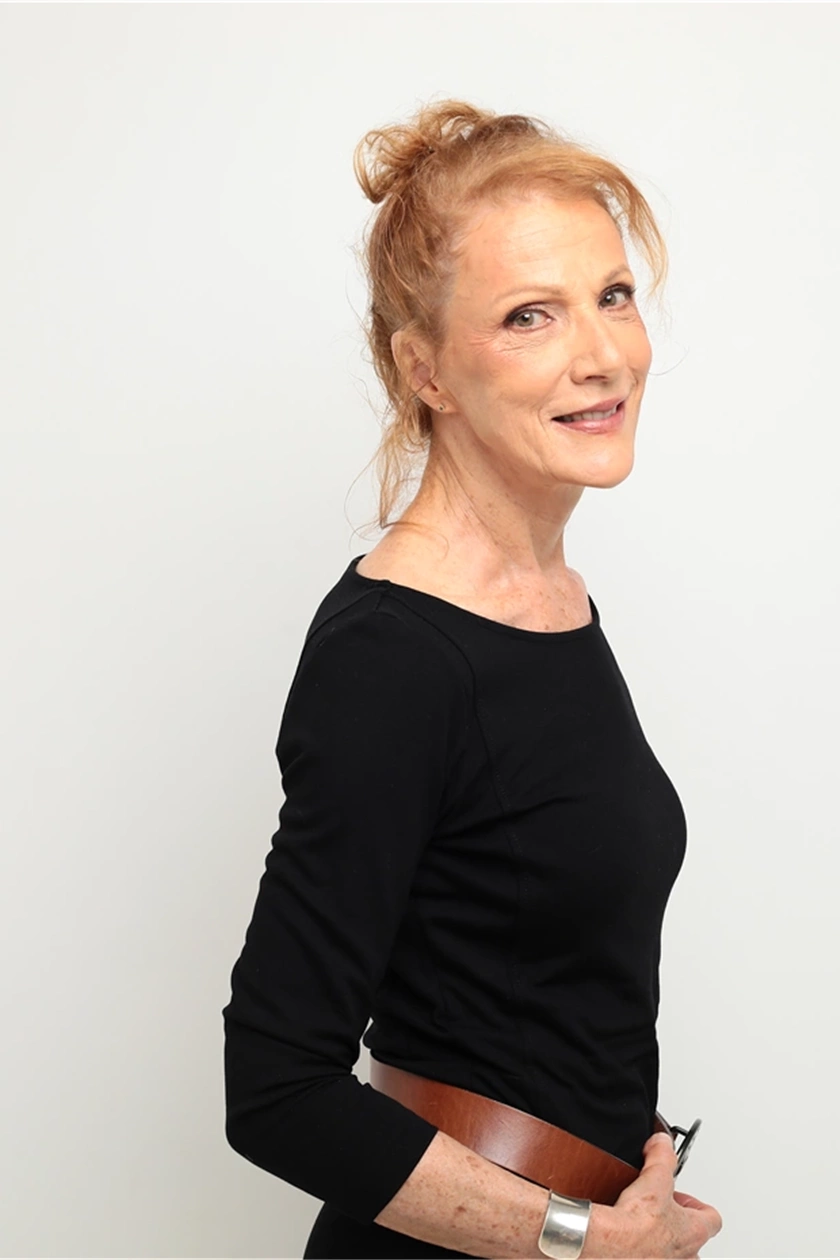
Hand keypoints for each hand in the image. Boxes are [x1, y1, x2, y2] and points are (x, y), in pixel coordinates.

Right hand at [580, 1131, 722, 1257]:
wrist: (612, 1245)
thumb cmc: (638, 1224)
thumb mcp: (654, 1177)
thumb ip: (662, 1155)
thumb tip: (662, 1142)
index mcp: (695, 1231)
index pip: (712, 1218)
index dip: (698, 1204)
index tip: (683, 1196)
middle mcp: (686, 1254)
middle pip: (694, 1239)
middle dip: (680, 1225)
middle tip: (663, 1212)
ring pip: (675, 1254)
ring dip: (664, 1241)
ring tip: (645, 1226)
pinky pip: (650, 1257)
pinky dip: (644, 1250)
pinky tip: (629, 1238)